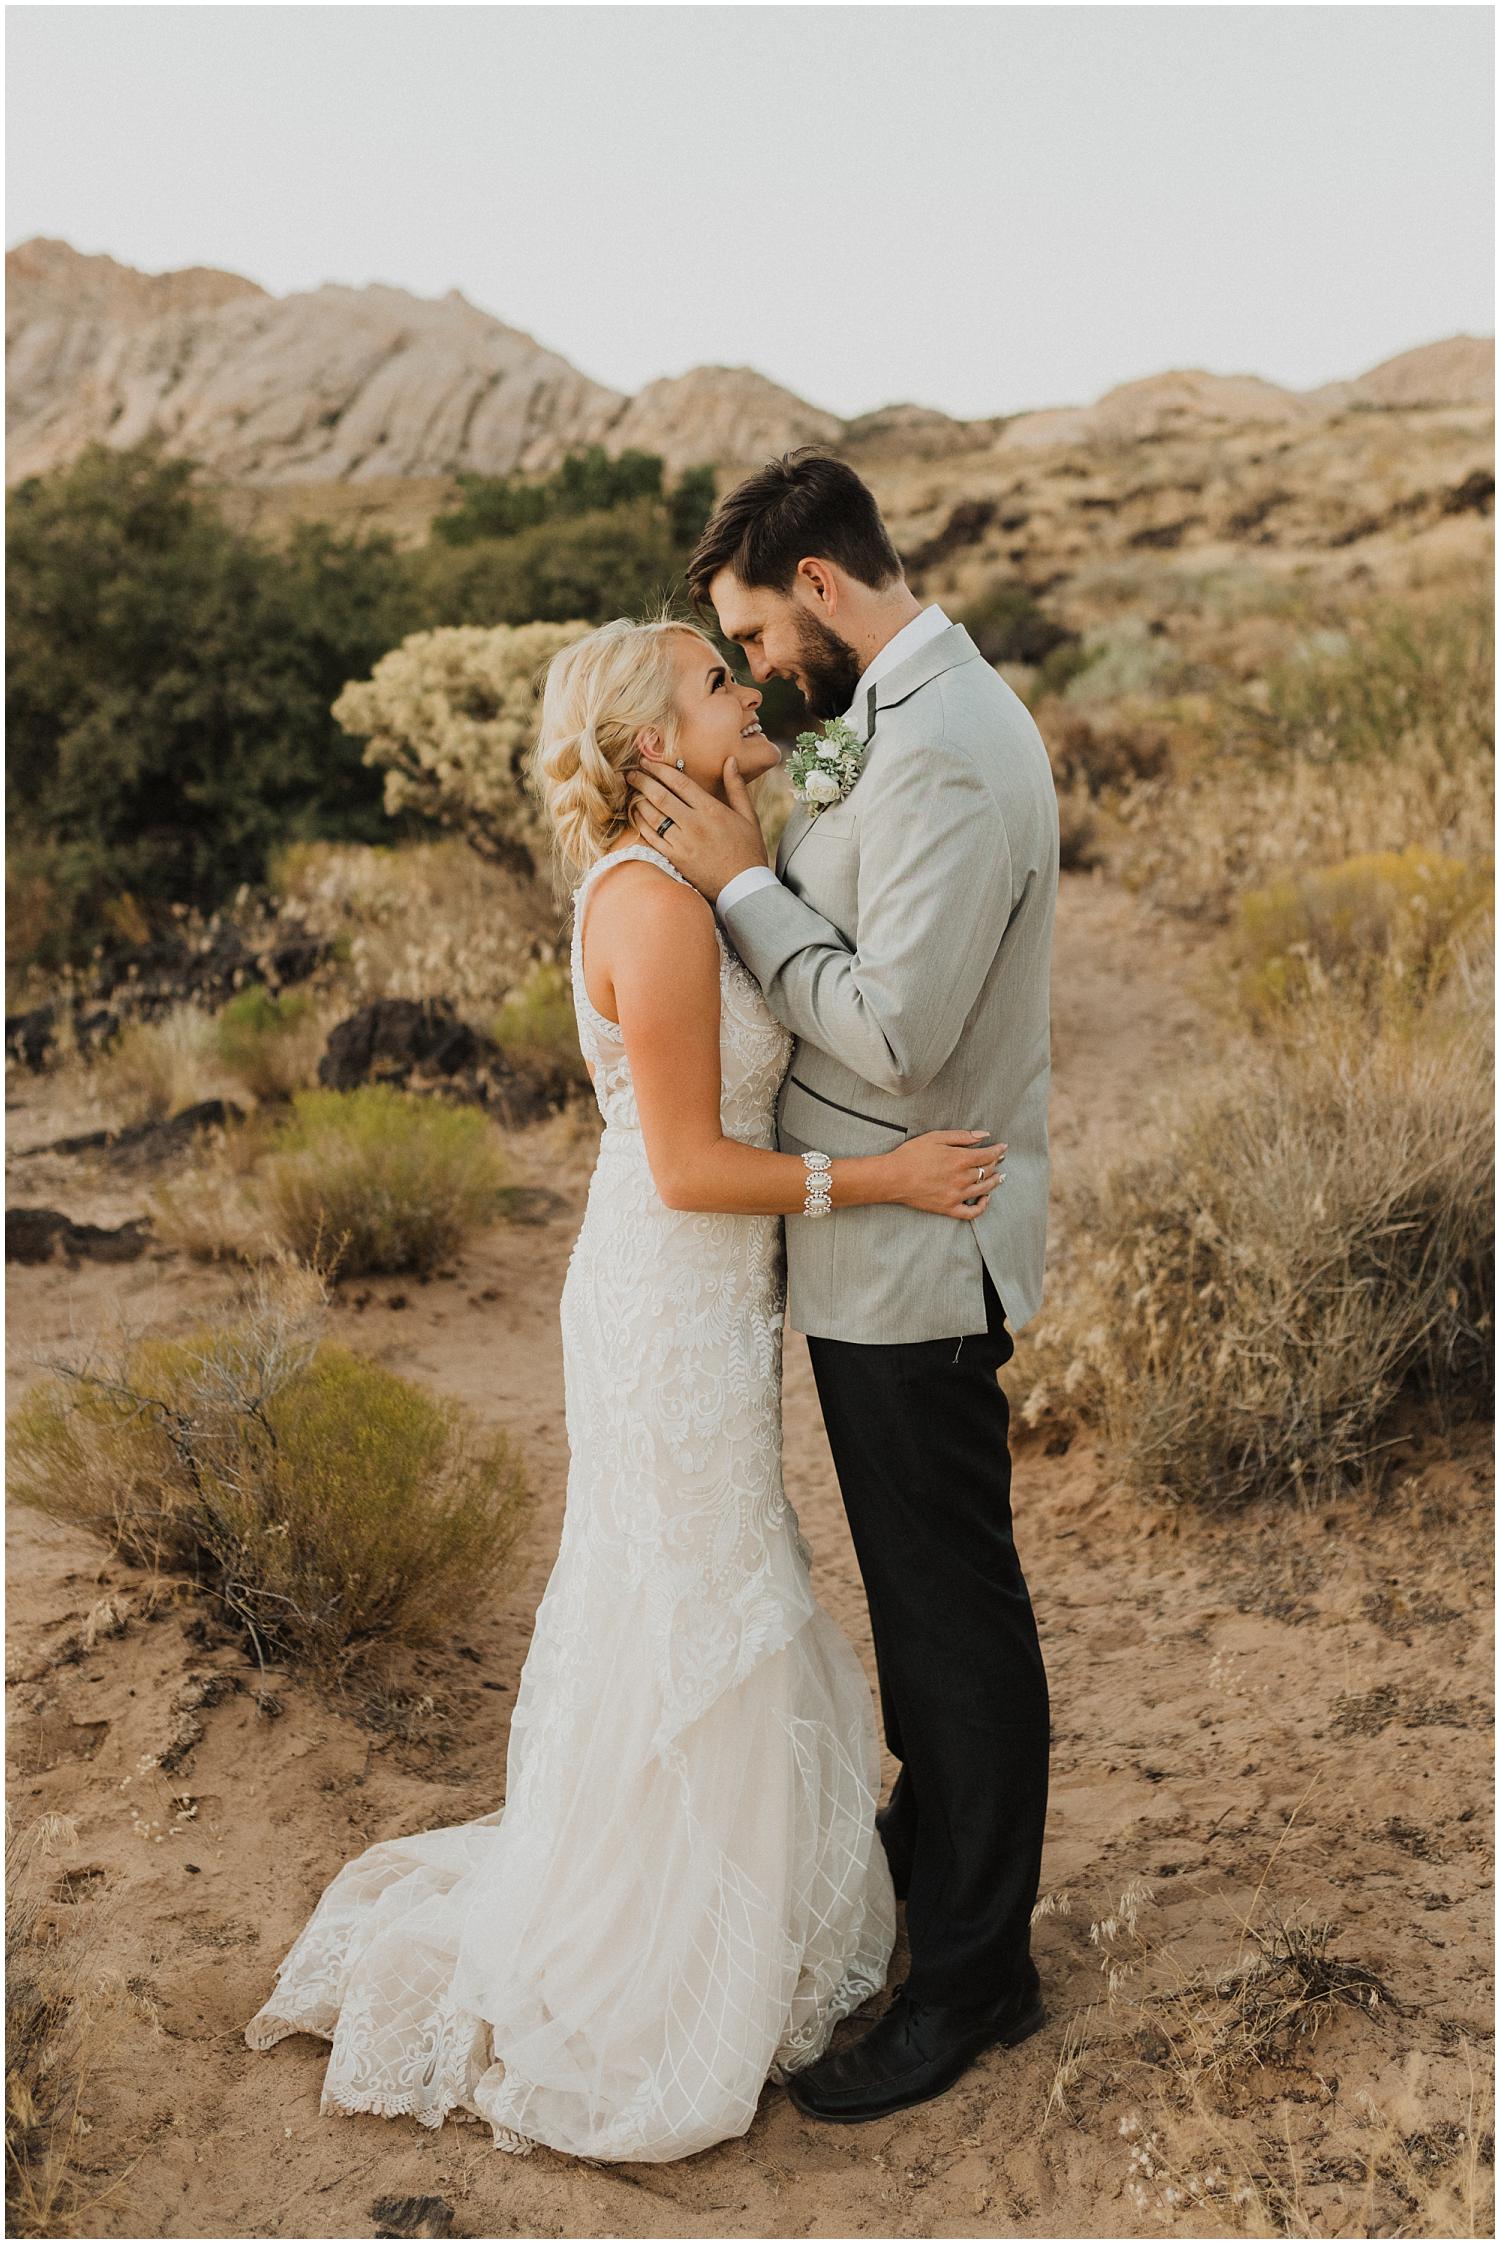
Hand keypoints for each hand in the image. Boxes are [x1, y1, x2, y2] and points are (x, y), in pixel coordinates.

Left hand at [626, 760, 768, 902]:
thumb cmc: (749, 851)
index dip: (660, 769)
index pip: (680, 782)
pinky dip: (641, 823)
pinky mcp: (675, 859)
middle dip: (643, 781)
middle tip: (632, 772)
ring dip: (638, 800)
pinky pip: (652, 837)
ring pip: (653, 816)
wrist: (744, 888)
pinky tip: (635, 814)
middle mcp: (695, 824)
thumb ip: (737, 787)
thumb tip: (730, 760)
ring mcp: (683, 843)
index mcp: (712, 810)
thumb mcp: (749, 816)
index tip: (648, 761)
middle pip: (661, 796)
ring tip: (631, 790)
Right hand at [885, 1130, 1006, 1220]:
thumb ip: (962, 1136)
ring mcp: (957, 1195)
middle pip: (988, 1171)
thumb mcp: (936, 1137)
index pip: (988, 1155)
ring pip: (984, 1190)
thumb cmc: (911, 1155)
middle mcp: (962, 1178)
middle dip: (996, 1163)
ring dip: (995, 1182)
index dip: (998, 1150)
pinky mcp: (949, 1208)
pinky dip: (982, 1206)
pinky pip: (972, 1212)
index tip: (1003, 1147)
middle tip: (1000, 1159)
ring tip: (999, 1177)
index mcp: (960, 1159)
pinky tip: (985, 1199)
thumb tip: (984, 1135)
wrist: (893, 1177)